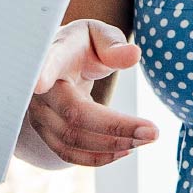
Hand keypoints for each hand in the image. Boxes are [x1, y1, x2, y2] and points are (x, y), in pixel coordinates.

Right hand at [23, 19, 156, 166]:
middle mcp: (40, 88)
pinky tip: (125, 150)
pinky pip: (68, 153)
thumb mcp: (99, 35)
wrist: (62, 61)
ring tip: (145, 140)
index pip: (49, 63)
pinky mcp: (45, 132)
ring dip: (112, 145)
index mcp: (55, 55)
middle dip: (115, 127)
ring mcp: (39, 113)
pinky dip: (98, 157)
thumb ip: (114, 44)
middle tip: (153, 132)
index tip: (40, 83)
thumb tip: (134, 55)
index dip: (44, 74)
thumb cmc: (83, 45)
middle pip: (74, 114)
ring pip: (71, 139)